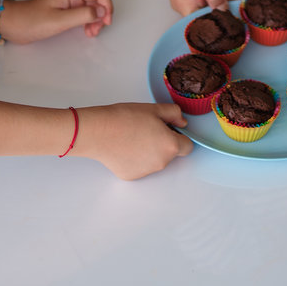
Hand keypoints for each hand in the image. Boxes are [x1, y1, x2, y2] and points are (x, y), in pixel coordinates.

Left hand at [0, 0, 112, 42]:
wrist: (12, 24)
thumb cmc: (30, 20)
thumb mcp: (59, 20)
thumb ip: (83, 15)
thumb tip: (102, 12)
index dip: (107, 5)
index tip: (106, 21)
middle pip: (97, 0)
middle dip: (102, 14)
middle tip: (97, 30)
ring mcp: (68, 2)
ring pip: (92, 7)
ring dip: (96, 20)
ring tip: (91, 33)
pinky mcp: (64, 11)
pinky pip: (83, 13)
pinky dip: (88, 22)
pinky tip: (85, 31)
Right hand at [77, 102, 192, 178]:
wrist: (99, 131)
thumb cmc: (125, 118)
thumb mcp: (155, 109)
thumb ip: (174, 114)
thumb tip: (182, 122)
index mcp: (170, 146)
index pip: (187, 147)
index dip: (180, 137)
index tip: (171, 130)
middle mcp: (161, 163)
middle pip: (170, 154)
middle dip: (163, 143)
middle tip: (148, 129)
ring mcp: (146, 172)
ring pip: (155, 160)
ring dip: (150, 151)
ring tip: (134, 137)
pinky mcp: (132, 176)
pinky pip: (140, 167)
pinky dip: (136, 159)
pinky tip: (125, 147)